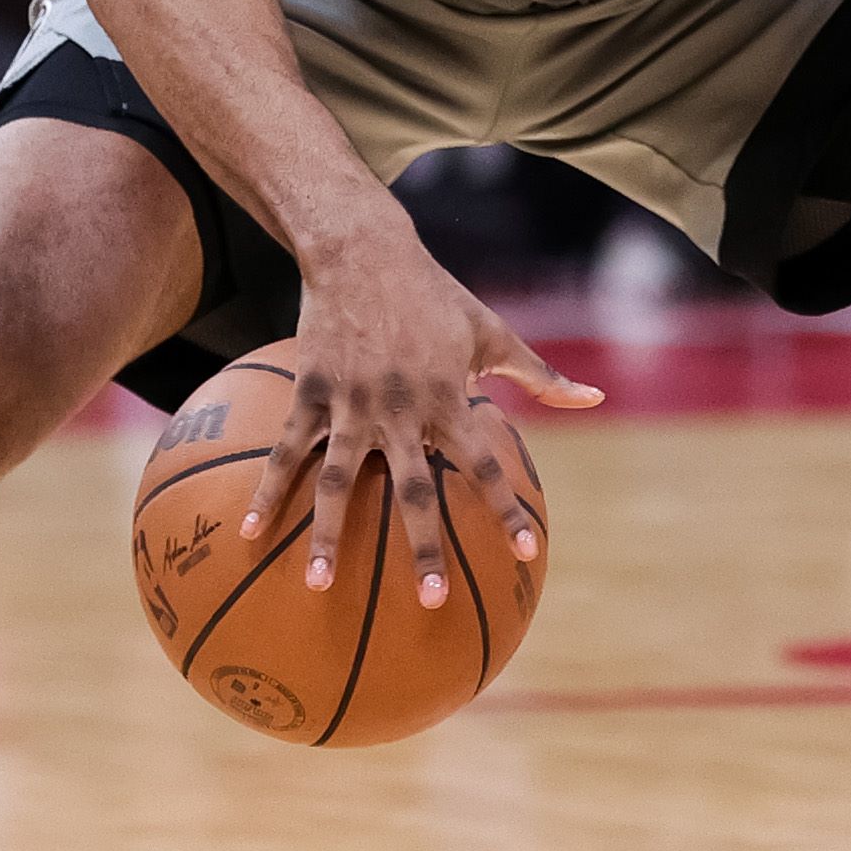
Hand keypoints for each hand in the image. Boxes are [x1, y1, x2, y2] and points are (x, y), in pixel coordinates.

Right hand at [238, 244, 600, 601]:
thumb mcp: (493, 332)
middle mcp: (401, 408)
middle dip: (424, 546)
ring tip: (319, 586)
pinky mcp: (311, 391)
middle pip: (413, 490)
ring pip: (340, 481)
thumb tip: (596, 398)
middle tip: (432, 599)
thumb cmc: (435, 296)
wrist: (362, 250)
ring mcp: (351, 403)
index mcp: (449, 396)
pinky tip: (253, 531)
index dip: (505, 509)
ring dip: (329, 535)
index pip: (485, 464)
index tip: (525, 552)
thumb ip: (541, 376)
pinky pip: (286, 450)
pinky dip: (269, 491)